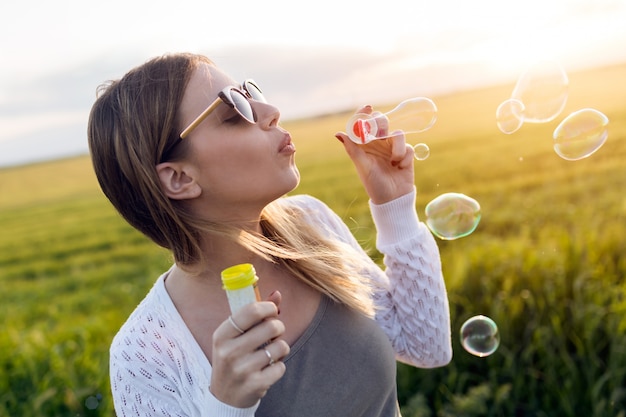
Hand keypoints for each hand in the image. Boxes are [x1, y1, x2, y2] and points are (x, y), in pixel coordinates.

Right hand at [210, 293, 288, 407]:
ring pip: (280, 346)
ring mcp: (241, 369)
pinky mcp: (255, 384)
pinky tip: (268, 369)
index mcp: (222, 335)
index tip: (272, 311)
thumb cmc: (233, 358)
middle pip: (271, 326)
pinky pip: (281, 367)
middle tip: (273, 334)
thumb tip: (277, 294)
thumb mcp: (235, 336)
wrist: (225, 397)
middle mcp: (229, 351)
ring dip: (280, 348)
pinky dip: (279, 366)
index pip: (251, 310)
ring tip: (271, 353)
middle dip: (278, 327)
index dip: (268, 307)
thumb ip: (255, 314)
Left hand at [335, 105, 414, 203]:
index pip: (362, 124)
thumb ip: (352, 149)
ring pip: (398, 134)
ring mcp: (392, 148)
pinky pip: (408, 147)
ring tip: (393, 162)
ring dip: (396, 147)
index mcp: (364, 146)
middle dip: (382, 124)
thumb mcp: (362, 166)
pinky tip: (400, 168)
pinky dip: (404, 157)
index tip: (368, 107)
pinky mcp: (405, 154)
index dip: (364, 113)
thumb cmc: (374, 185)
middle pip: (381, 122)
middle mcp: (378, 144)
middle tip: (380, 134)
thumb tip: (338, 133)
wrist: (393, 199)